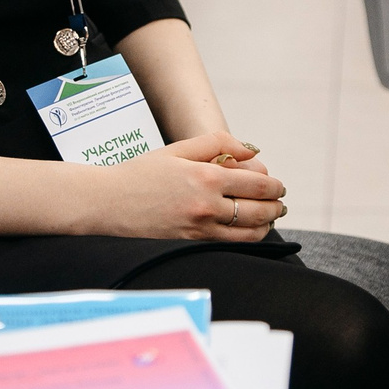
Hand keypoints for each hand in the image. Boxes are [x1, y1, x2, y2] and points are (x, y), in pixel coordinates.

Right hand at [79, 132, 287, 241]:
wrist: (108, 202)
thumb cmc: (140, 173)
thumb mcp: (179, 149)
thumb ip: (218, 144)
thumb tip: (251, 150)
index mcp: (205, 177)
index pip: (256, 184)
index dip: (273, 185)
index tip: (277, 185)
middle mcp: (206, 205)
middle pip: (258, 209)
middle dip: (275, 205)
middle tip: (280, 202)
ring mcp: (200, 228)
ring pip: (249, 232)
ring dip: (266, 224)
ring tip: (270, 217)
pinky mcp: (192, 243)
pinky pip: (231, 244)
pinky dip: (248, 237)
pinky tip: (249, 230)